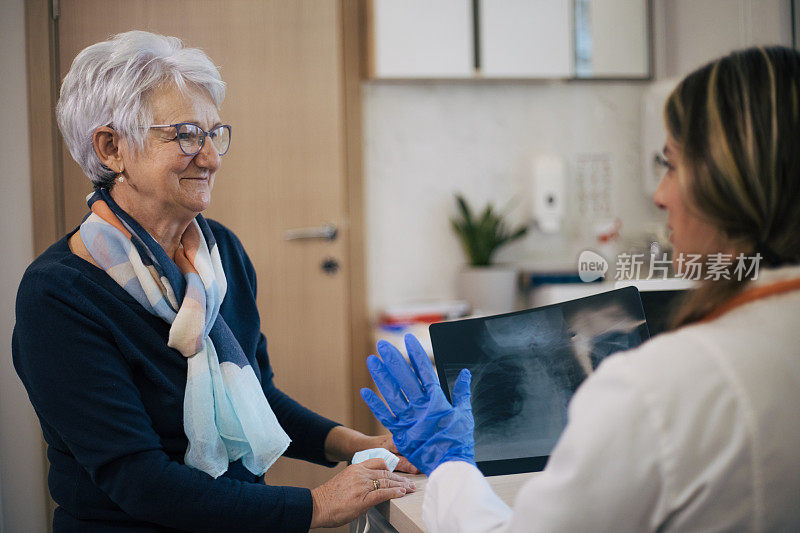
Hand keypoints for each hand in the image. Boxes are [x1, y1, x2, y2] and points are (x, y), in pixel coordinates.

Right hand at [309, 458, 415, 527]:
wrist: (317, 506)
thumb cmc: (330, 498)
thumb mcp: (346, 481)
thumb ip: (360, 480)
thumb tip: (373, 487)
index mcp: (356, 468)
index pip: (378, 462)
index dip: (391, 467)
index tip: (399, 473)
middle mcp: (360, 473)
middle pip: (386, 472)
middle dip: (400, 478)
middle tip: (410, 482)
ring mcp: (362, 485)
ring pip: (387, 481)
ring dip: (401, 486)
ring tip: (410, 488)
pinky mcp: (363, 498)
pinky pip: (383, 493)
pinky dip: (395, 493)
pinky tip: (402, 493)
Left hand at [360, 334, 474, 475]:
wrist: (450, 466)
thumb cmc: (459, 441)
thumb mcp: (465, 414)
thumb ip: (462, 392)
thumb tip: (465, 374)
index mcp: (437, 400)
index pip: (424, 371)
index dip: (415, 354)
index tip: (408, 340)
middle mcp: (420, 407)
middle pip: (404, 378)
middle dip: (393, 359)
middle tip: (383, 345)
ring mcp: (408, 420)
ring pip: (391, 393)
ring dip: (380, 376)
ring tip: (372, 360)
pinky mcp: (399, 433)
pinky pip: (384, 416)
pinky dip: (374, 404)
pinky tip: (364, 391)